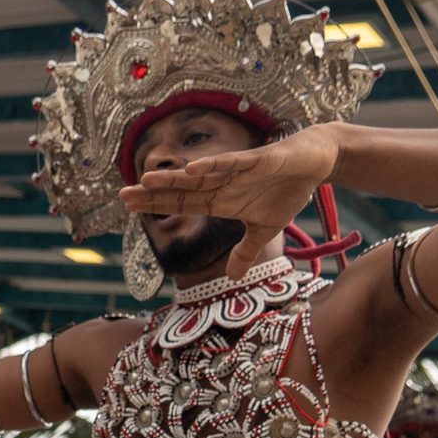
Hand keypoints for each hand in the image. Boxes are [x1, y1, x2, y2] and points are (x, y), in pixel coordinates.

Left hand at [122, 124, 342, 281]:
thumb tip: (233, 278)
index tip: (129, 206)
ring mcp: (237, 171)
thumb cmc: (287, 190)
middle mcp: (223, 185)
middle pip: (182, 191)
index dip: (157, 205)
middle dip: (153, 194)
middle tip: (122, 196)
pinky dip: (211, 166)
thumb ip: (246, 252)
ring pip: (200, 176)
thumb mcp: (265, 230)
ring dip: (174, 179)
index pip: (182, 204)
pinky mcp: (257, 160)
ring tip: (146, 181)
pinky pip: (230, 163)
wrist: (315, 162)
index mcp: (221, 201)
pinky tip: (189, 169)